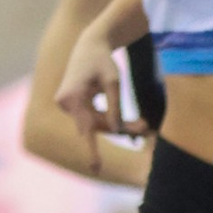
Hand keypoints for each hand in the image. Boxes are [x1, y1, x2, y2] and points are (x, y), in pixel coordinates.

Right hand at [53, 32, 144, 174]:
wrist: (88, 45)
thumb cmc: (102, 60)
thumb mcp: (114, 81)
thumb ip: (115, 106)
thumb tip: (116, 131)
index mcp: (73, 96)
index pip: (87, 126)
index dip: (93, 149)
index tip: (96, 167)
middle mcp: (65, 103)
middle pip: (95, 125)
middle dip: (120, 129)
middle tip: (147, 129)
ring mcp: (67, 106)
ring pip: (96, 123)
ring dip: (118, 125)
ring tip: (144, 125)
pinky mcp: (73, 107)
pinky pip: (93, 118)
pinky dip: (109, 119)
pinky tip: (134, 123)